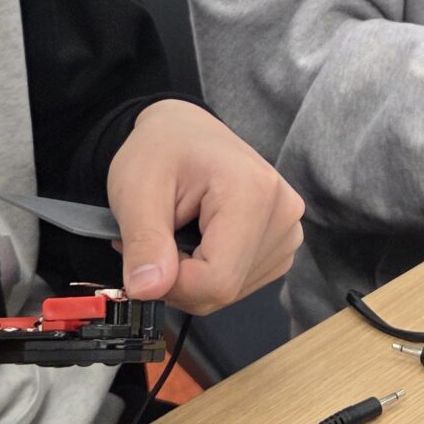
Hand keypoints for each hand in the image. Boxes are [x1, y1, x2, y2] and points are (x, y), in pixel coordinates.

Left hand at [107, 100, 304, 314]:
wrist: (184, 131)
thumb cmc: (161, 150)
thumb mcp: (135, 189)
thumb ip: (143, 241)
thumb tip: (146, 291)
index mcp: (253, 191)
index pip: (217, 279)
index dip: (172, 284)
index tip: (144, 258)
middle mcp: (283, 212)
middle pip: (226, 288)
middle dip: (179, 280)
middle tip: (154, 242)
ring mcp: (289, 230)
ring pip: (232, 291)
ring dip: (194, 278)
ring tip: (175, 236)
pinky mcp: (283, 243)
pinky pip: (242, 283)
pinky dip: (211, 274)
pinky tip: (199, 242)